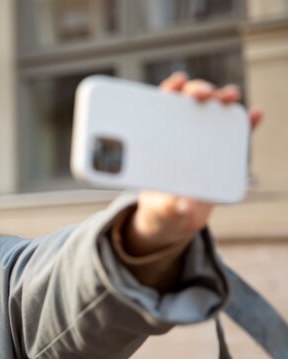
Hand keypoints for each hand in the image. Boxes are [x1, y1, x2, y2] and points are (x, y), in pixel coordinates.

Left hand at [126, 72, 262, 255]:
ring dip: (222, 100)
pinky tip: (255, 115)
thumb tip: (182, 205)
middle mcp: (180, 137)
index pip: (160, 110)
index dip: (169, 91)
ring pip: (212, 113)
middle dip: (197, 91)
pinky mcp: (221, 155)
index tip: (177, 83)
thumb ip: (169, 208)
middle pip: (188, 104)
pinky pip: (236, 135)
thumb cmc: (160, 208)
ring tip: (230, 96)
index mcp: (158, 144)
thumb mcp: (161, 211)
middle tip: (205, 94)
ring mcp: (202, 144)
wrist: (176, 220)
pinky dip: (246, 124)